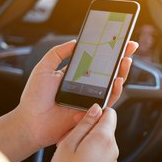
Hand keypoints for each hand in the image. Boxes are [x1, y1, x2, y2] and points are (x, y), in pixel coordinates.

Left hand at [16, 40, 137, 149]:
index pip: (95, 59)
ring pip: (112, 84)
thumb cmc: (34, 98)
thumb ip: (58, 53)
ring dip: (122, 71)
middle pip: (108, 70)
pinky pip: (108, 100)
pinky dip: (116, 90)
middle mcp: (86, 85)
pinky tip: (118, 80)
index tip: (117, 40)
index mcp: (75, 73)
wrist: (31, 122)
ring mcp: (90, 97)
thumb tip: (75, 42)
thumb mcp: (44, 68)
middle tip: (129, 46)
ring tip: (126, 60)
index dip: (107, 50)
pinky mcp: (92, 110)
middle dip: (121, 57)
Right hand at [49, 104, 118, 161]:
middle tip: (70, 138)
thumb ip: (84, 123)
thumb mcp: (69, 144)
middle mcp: (113, 148)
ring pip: (102, 141)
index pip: (110, 112)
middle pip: (105, 127)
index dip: (96, 112)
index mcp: (104, 138)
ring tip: (71, 152)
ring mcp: (112, 160)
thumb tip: (95, 108)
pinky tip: (76, 161)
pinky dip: (90, 153)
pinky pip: (102, 154)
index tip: (83, 118)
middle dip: (88, 129)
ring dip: (88, 142)